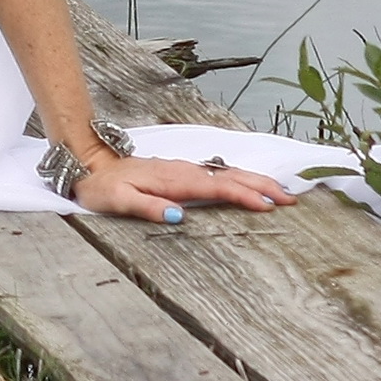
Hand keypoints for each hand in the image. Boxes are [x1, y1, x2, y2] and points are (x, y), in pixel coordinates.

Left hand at [71, 148, 290, 224]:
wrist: (90, 164)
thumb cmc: (103, 187)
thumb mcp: (118, 201)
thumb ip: (147, 207)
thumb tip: (179, 216)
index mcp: (173, 181)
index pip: (217, 188)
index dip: (244, 196)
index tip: (268, 205)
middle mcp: (183, 172)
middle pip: (230, 177)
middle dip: (261, 186)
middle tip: (290, 199)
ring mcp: (184, 170)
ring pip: (227, 173)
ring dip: (255, 181)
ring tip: (281, 191)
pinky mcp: (181, 172)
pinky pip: (218, 174)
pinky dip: (239, 178)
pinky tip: (249, 184)